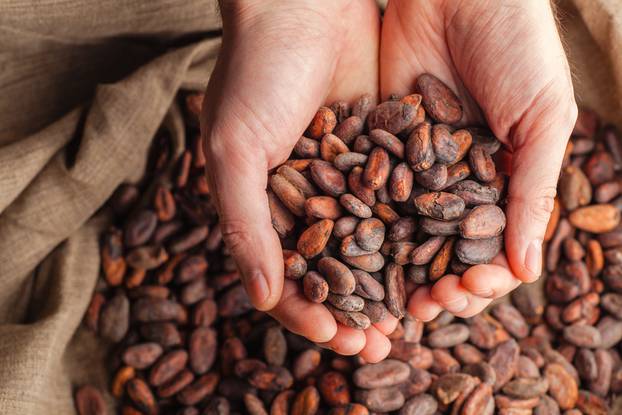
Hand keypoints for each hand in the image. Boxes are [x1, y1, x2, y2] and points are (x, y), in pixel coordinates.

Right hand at [201, 0, 396, 360]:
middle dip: (356, 309)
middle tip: (383, 344)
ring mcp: (346, 177)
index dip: (308, 312)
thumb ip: (244, 225)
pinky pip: (399, 201)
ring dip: (390, 281)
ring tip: (415, 315)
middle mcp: (306, 198)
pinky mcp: (382, 150)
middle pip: (332, 269)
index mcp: (263, 206)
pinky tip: (436, 260)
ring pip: (371, 243)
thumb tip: (260, 298)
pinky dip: (415, 233)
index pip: (285, 275)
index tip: (337, 339)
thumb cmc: (254, 73)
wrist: (302, 3)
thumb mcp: (234, 151)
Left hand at [381, 0, 577, 318]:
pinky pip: (369, 190)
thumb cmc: (518, 47)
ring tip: (385, 298)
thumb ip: (532, 192)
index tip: (464, 295)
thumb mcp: (543, 117)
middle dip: (434, 283)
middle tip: (420, 308)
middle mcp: (454, 181)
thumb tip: (527, 271)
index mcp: (502, 182)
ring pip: (402, 231)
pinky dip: (362, 222)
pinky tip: (351, 250)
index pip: (490, 248)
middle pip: (441, 250)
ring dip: (394, 268)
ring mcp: (413, 166)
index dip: (480, 279)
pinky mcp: (378, 143)